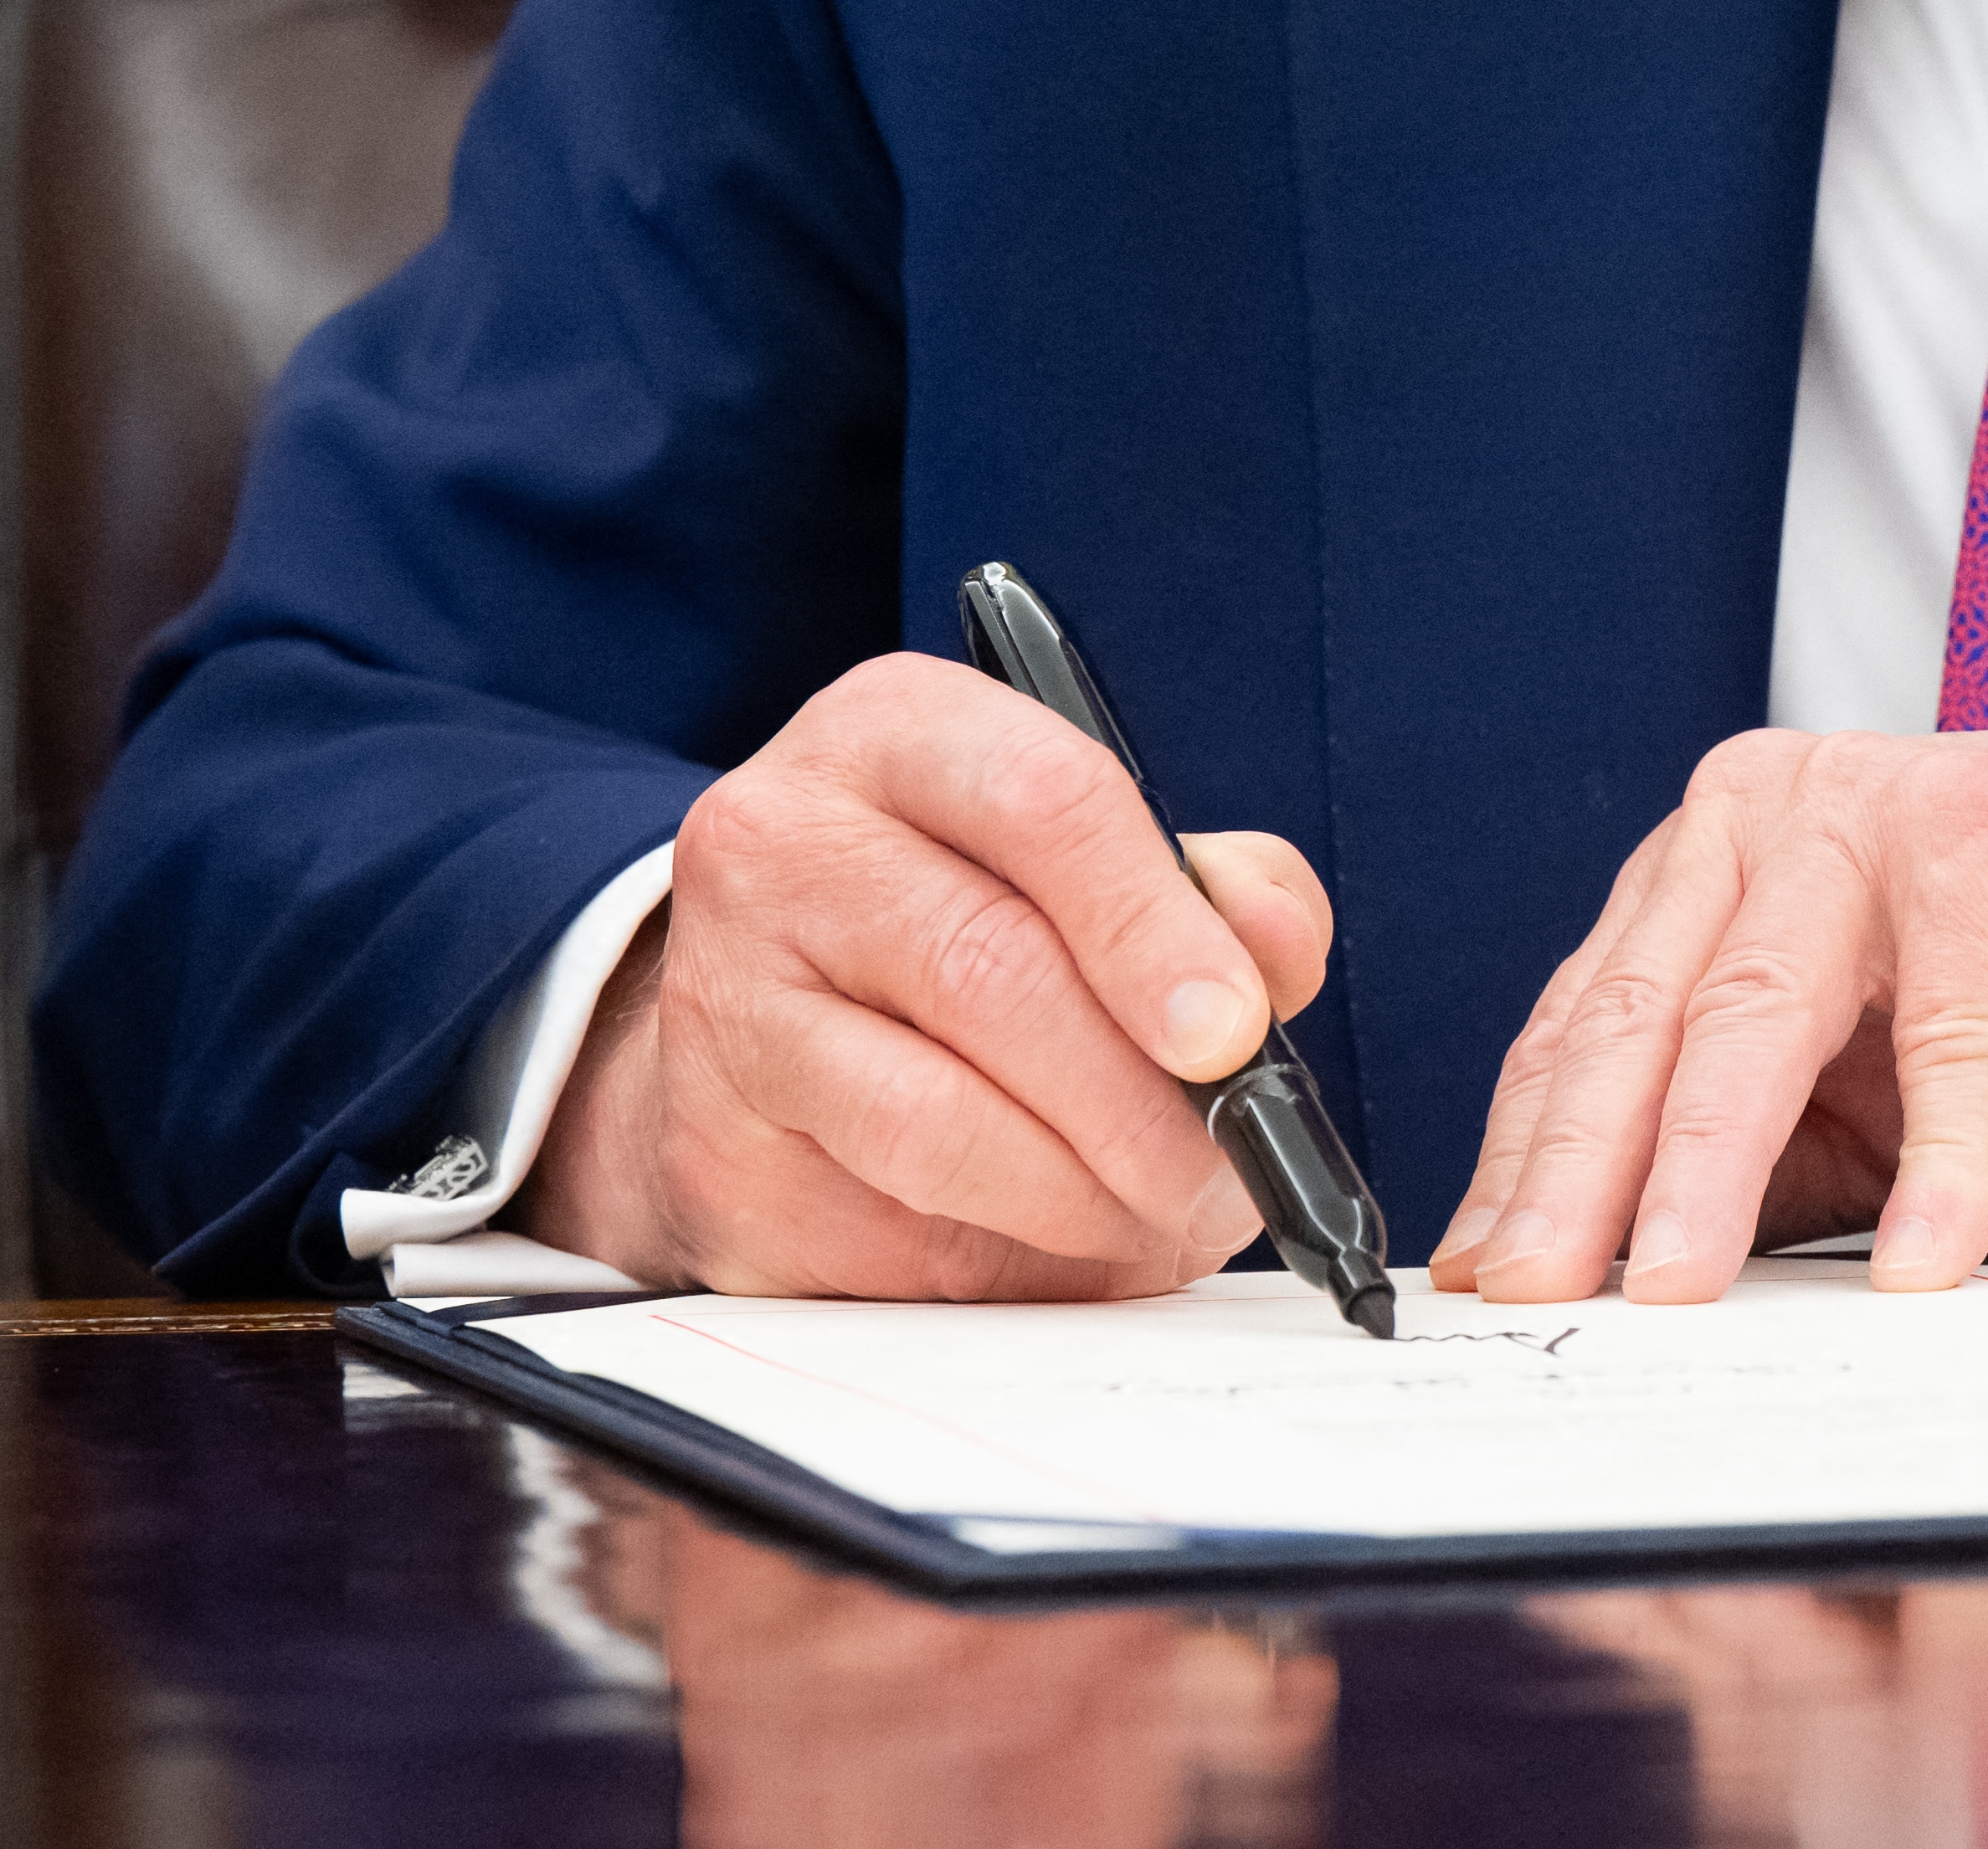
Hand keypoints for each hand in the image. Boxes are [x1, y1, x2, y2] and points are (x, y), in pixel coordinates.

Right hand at [513, 650, 1335, 1297]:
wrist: (770, 1004)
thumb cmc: (970, 909)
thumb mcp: (1093, 853)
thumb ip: (1212, 890)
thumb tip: (1271, 957)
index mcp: (897, 731)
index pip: (1045, 801)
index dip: (1155, 928)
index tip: (1234, 1033)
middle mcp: (782, 842)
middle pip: (991, 972)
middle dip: (1140, 1097)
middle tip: (1227, 1168)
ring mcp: (727, 1001)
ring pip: (934, 1121)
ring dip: (1083, 1197)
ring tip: (1161, 1215)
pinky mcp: (715, 1151)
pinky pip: (885, 1229)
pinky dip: (1003, 1255)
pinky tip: (1056, 1243)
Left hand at [1435, 718, 1987, 1307]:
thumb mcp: (1870, 1089)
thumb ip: (1755, 1158)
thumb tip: (1615, 1279)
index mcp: (1714, 857)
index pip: (1586, 1026)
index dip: (1525, 1161)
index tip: (1478, 1277)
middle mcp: (1771, 814)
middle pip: (1647, 1021)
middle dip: (1579, 1179)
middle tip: (1534, 1299)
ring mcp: (1883, 818)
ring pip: (1762, 1016)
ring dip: (1712, 1171)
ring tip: (1675, 1294)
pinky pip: (1959, 1033)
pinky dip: (1941, 1160)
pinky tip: (1921, 1261)